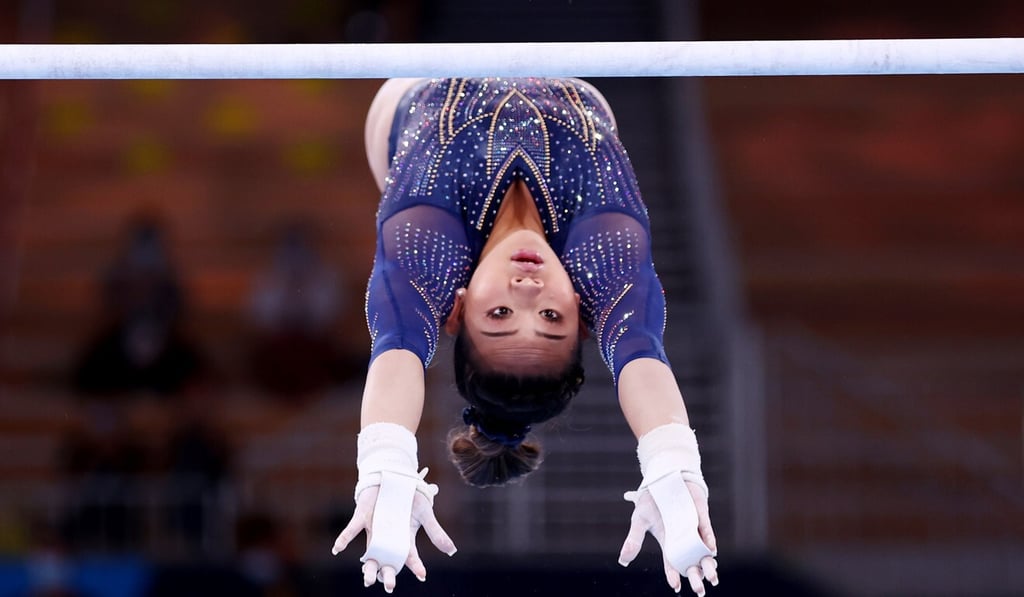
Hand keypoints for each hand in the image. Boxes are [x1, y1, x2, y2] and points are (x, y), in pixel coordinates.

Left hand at [332, 480, 456, 592]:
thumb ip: (436, 533)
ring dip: (368, 565)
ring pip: (370, 551)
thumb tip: (452, 551)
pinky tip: (338, 549)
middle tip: (389, 586)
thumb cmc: (411, 496)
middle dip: (387, 574)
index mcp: (404, 538)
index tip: (423, 575)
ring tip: (367, 579)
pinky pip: (352, 530)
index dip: (416, 566)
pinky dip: (344, 539)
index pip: (410, 556)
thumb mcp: (426, 513)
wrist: (395, 477)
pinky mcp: (363, 518)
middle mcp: (388, 537)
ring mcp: (374, 529)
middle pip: (387, 559)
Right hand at [619, 476, 717, 594]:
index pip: (671, 563)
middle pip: (691, 562)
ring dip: (708, 564)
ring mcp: (693, 528)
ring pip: (703, 551)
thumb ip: (634, 540)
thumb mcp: (639, 519)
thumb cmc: (651, 500)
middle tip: (700, 592)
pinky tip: (711, 549)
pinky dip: (709, 539)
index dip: (674, 575)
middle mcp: (682, 538)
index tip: (676, 586)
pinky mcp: (700, 517)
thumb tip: (622, 561)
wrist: (664, 477)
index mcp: (667, 542)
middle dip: (696, 577)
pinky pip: (706, 530)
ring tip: (712, 577)